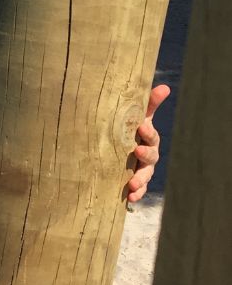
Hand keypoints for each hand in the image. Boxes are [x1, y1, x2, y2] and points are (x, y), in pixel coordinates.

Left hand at [125, 84, 169, 201]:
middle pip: (150, 156)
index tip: (141, 127)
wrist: (119, 145)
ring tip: (132, 184)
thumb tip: (165, 86)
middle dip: (145, 155)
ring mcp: (142, 168)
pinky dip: (136, 194)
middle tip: (136, 152)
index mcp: (148, 138)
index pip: (151, 135)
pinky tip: (130, 198)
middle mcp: (148, 154)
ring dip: (140, 180)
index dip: (147, 132)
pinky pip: (138, 189)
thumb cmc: (130, 126)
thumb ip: (149, 102)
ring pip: (144, 175)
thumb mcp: (137, 114)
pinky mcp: (135, 181)